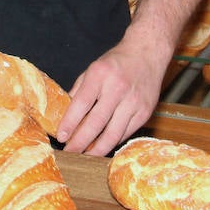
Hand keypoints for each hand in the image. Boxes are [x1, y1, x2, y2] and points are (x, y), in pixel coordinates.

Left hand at [56, 40, 168, 155]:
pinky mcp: (145, 112)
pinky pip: (126, 133)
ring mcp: (134, 102)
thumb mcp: (93, 69)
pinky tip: (103, 146)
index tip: (61, 137)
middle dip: (80, 142)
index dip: (70, 123)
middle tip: (70, 153)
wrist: (148, 52)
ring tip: (85, 156)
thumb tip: (65, 116)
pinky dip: (112, 142)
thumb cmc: (117, 62)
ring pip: (113, 134)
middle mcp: (118, 88)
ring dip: (96, 149)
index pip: (81, 104)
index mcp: (101, 75)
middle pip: (96, 123)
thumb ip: (79, 91)